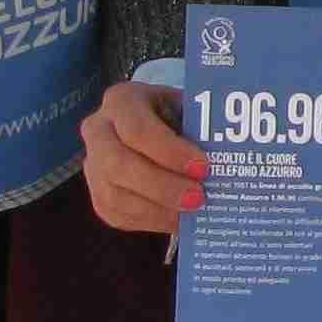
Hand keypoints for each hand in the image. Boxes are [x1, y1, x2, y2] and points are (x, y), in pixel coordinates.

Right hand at [81, 79, 204, 234]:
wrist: (151, 125)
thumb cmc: (174, 115)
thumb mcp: (186, 107)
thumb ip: (200, 126)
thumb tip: (229, 155)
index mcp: (122, 101)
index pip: (138, 129)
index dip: (170, 151)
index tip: (203, 167)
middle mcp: (98, 131)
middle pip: (119, 164)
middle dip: (161, 185)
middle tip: (198, 197)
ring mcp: (92, 164)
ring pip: (114, 194)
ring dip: (156, 210)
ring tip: (191, 214)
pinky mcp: (97, 193)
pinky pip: (115, 214)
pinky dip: (149, 221)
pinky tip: (176, 221)